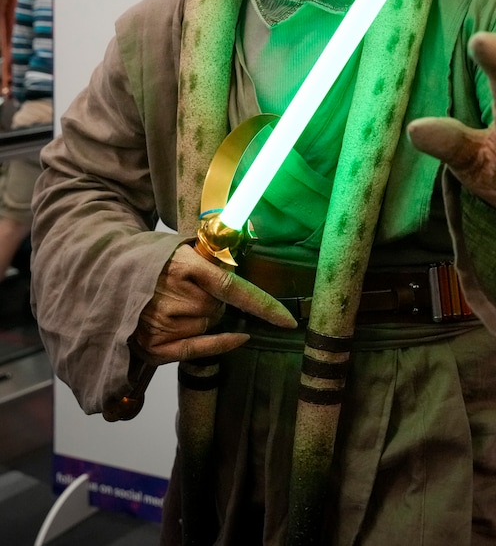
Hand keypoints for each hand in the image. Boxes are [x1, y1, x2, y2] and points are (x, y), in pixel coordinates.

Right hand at [130, 242, 296, 365]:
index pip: (233, 288)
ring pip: (209, 325)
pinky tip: (239, 338)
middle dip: (216, 301)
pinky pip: (199, 349)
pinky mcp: (154, 347)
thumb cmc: (151, 260)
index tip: (288, 319)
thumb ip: (210, 259)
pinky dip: (220, 344)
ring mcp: (162, 324)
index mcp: (183, 266)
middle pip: (220, 309)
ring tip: (177, 303)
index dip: (263, 305)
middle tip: (193, 289)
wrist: (106, 275)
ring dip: (204, 316)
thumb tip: (242, 264)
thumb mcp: (180, 248)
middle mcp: (174, 298)